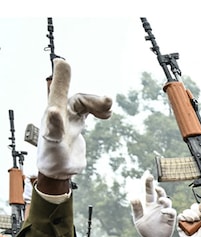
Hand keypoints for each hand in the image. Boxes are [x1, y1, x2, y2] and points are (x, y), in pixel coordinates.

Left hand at [37, 59, 112, 180]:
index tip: (63, 61)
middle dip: (94, 100)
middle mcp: (61, 113)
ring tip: (109, 111)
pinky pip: (89, 111)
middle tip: (109, 104)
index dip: (62, 78)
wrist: (59, 172)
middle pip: (79, 98)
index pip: (58, 92)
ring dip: (99, 104)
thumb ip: (54, 127)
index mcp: (53, 115)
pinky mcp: (77, 125)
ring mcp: (70, 119)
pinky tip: (106, 115)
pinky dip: (99, 110)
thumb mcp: (52, 143)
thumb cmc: (52, 159)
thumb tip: (54, 109)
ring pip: (85, 103)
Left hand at [130, 174, 175, 236]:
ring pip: (167, 201)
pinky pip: (171, 212)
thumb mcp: (138, 219)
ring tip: (160, 199)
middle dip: (157, 187)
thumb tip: (132, 197)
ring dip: (164, 198)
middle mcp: (157, 206)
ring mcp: (164, 212)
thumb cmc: (146, 230)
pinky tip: (163, 211)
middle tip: (153, 182)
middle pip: (159, 194)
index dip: (148, 184)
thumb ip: (136, 208)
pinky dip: (168, 210)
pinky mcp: (169, 219)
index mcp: (149, 205)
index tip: (148, 175)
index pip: (149, 192)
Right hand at [178, 202, 200, 236]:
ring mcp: (189, 222)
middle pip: (193, 207)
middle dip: (196, 212)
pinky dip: (184, 218)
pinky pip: (180, 216)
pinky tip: (189, 223)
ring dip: (191, 216)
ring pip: (186, 211)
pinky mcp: (181, 225)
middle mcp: (196, 218)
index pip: (200, 206)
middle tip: (199, 219)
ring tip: (195, 223)